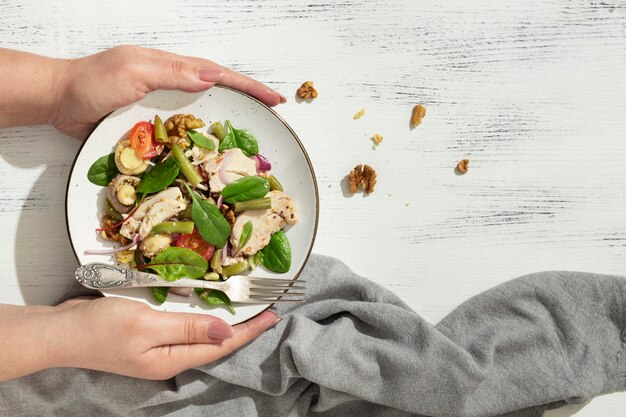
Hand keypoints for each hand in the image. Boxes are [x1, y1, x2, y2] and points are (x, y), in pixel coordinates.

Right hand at [0, 297, 278, 380]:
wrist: (60, 332)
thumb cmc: (99, 329)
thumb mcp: (147, 325)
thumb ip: (188, 328)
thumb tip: (227, 331)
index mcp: (172, 359)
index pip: (222, 345)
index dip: (250, 330)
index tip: (273, 315)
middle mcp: (170, 357)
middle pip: (215, 343)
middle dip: (243, 327)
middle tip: (266, 309)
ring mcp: (158, 348)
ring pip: (201, 335)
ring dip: (224, 321)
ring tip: (247, 307)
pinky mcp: (148, 336)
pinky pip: (184, 327)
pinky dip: (201, 316)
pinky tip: (208, 306)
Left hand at [51, 45, 285, 138]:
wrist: (60, 102)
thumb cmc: (92, 83)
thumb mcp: (134, 71)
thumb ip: (172, 72)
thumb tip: (213, 75)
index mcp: (172, 68)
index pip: (219, 75)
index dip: (248, 86)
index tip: (273, 98)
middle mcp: (172, 87)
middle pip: (218, 93)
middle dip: (247, 102)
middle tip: (272, 116)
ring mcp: (163, 108)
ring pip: (204, 115)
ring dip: (228, 124)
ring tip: (252, 139)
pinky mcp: (153, 127)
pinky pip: (184, 134)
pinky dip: (201, 142)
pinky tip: (211, 155)